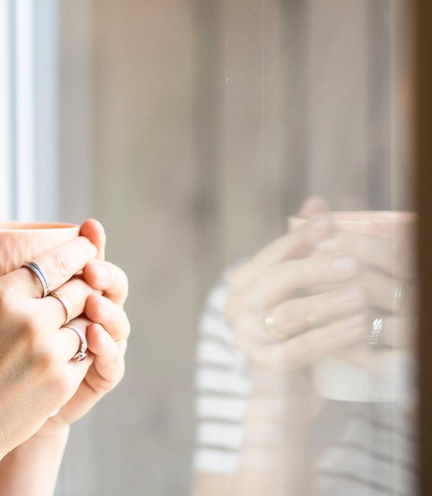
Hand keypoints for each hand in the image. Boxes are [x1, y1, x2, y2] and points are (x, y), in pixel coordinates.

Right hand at [0, 213, 103, 487]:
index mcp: (1, 297)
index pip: (56, 261)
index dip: (77, 250)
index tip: (83, 245)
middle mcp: (33, 321)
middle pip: (79, 287)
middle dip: (86, 279)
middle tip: (87, 273)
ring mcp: (52, 353)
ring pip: (88, 319)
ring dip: (89, 311)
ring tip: (84, 306)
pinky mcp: (65, 382)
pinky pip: (88, 350)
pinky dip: (86, 342)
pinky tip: (76, 339)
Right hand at [224, 197, 411, 383]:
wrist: (282, 396)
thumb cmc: (294, 335)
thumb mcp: (298, 291)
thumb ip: (303, 250)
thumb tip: (317, 202)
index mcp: (242, 284)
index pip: (273, 253)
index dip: (301, 236)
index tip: (330, 221)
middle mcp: (237, 308)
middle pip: (277, 279)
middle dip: (316, 267)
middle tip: (353, 262)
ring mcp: (247, 338)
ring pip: (289, 313)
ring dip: (327, 302)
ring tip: (360, 294)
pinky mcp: (265, 366)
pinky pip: (300, 348)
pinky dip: (331, 336)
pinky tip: (359, 326)